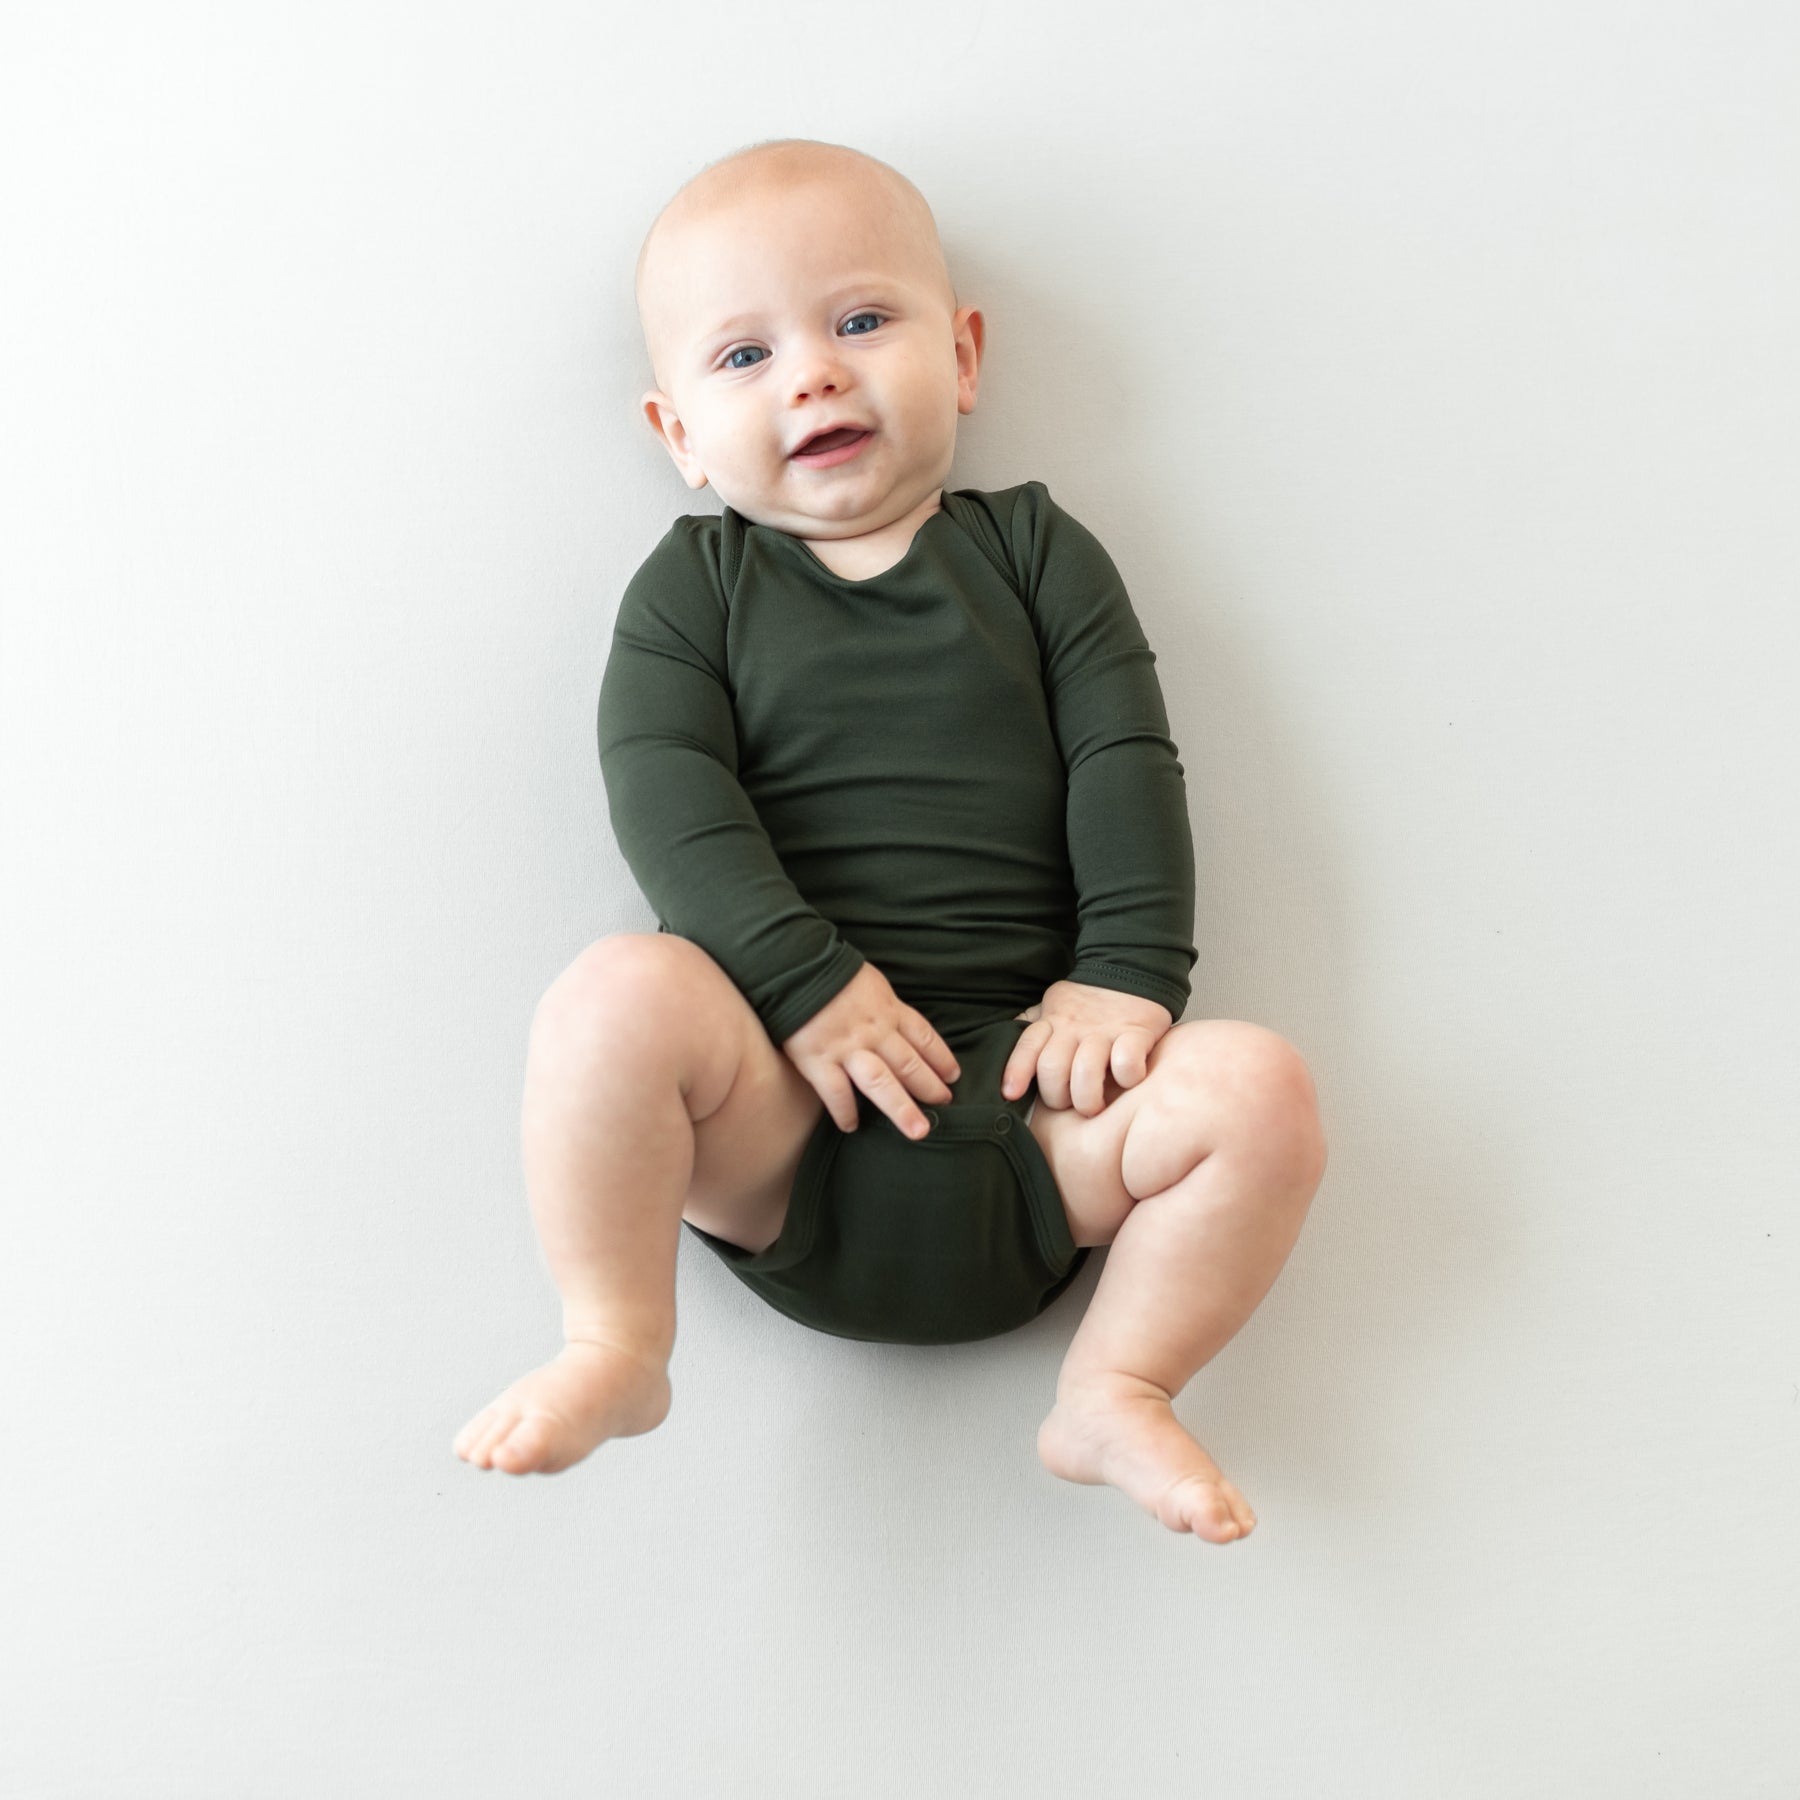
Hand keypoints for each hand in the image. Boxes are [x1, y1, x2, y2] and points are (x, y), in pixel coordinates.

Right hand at [781, 962, 961, 1139]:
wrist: (794, 964)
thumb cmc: (829, 971)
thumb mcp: (868, 981)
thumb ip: (882, 1005)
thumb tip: (892, 1024)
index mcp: (888, 1009)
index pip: (923, 1036)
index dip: (941, 1057)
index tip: (953, 1075)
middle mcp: (873, 1031)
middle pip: (909, 1064)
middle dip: (931, 1087)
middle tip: (945, 1105)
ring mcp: (846, 1047)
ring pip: (882, 1083)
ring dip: (902, 1108)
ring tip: (919, 1131)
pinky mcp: (817, 1060)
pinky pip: (836, 1093)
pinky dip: (845, 1112)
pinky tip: (851, 1126)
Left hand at [1003, 979, 1172, 1117]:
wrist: (1131, 967)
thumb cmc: (1088, 1000)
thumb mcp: (1054, 1007)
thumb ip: (1032, 1026)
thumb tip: (1002, 1041)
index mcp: (1052, 1021)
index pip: (1027, 1046)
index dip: (1016, 1071)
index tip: (1010, 1093)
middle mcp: (1074, 1027)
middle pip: (1052, 1068)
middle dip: (1057, 1097)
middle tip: (1069, 1103)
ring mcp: (1105, 1031)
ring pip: (1085, 1072)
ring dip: (1088, 1098)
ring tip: (1094, 1104)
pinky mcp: (1136, 1033)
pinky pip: (1126, 1064)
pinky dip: (1127, 1078)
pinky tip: (1128, 1080)